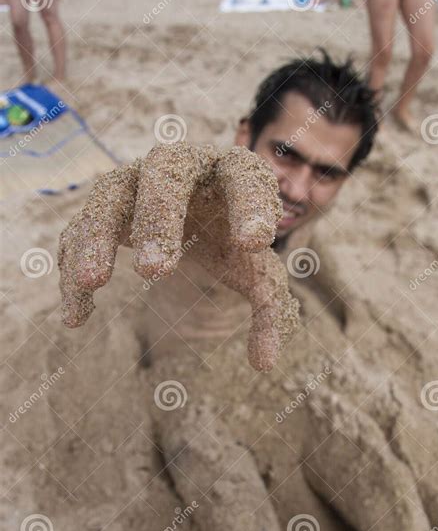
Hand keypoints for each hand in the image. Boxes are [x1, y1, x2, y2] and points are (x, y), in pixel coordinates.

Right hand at [58, 143, 299, 371]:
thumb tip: (264, 363)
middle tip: (156, 270)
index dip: (250, 205)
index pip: (243, 176)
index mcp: (231, 173)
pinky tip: (77, 316)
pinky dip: (73, 267)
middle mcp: (180, 166)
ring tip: (96, 282)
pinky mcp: (105, 208)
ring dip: (97, 236)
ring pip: (108, 194)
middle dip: (157, 218)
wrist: (198, 219)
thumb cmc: (232, 242)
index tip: (255, 242)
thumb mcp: (259, 274)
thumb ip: (270, 311)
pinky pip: (79, 229)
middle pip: (164, 171)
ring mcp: (135, 181)